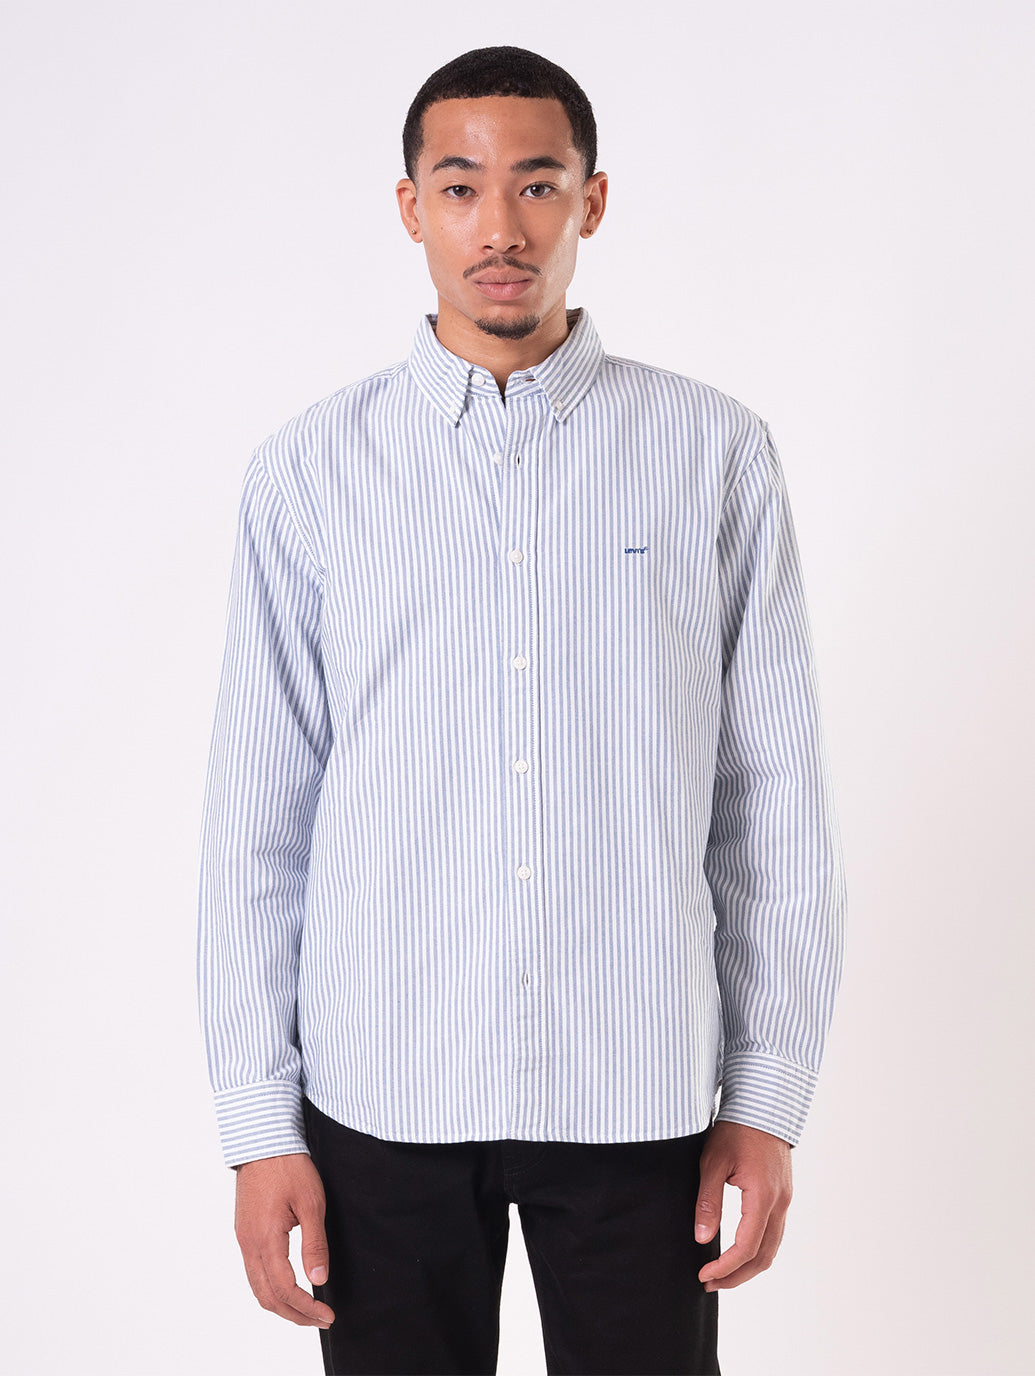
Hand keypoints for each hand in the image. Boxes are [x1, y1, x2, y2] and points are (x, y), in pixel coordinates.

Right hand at [234, 1152, 335, 1327]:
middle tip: (320, 1319)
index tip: (327, 1315)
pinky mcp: (244, 1231)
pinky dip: (270, 1288)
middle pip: (267, 1297)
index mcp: (265, 1240)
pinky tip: (288, 1285)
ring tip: (306, 1308)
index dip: (307, 1308)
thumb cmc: (289, 1167)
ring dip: (281, 1304)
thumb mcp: (311, 1203)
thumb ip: (315, 1245)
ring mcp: (243, 1239)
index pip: (285, 1290)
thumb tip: (319, 1280)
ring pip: (257, 1287)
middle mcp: (249, 1244)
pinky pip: (253, 1271)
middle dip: (294, 1315)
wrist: (264, 1141)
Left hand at [694, 1119, 792, 1290]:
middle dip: (736, 1276)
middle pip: (763, 1256)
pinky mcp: (782, 1195)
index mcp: (763, 1197)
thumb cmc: (735, 1130)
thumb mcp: (713, 1163)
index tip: (703, 1275)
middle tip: (709, 1283)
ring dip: (748, 1266)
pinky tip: (737, 1251)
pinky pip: (774, 1234)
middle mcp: (780, 1203)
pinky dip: (757, 1250)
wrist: (762, 1106)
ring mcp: (784, 1200)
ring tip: (721, 1273)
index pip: (746, 1248)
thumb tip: (701, 1238)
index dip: (725, 1268)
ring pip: (771, 1248)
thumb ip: (708, 1202)